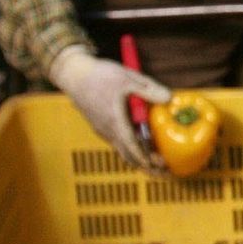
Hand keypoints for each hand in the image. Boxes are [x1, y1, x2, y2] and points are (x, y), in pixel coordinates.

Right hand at [48, 45, 171, 170]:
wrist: (73, 74)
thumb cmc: (99, 76)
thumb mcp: (128, 79)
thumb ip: (149, 90)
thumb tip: (169, 98)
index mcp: (115, 121)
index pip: (131, 147)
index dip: (145, 158)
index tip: (157, 166)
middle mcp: (107, 130)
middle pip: (127, 154)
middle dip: (145, 164)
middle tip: (163, 169)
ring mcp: (102, 129)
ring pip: (122, 149)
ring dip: (138, 156)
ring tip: (156, 159)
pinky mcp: (101, 126)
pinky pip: (117, 141)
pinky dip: (130, 147)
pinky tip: (142, 143)